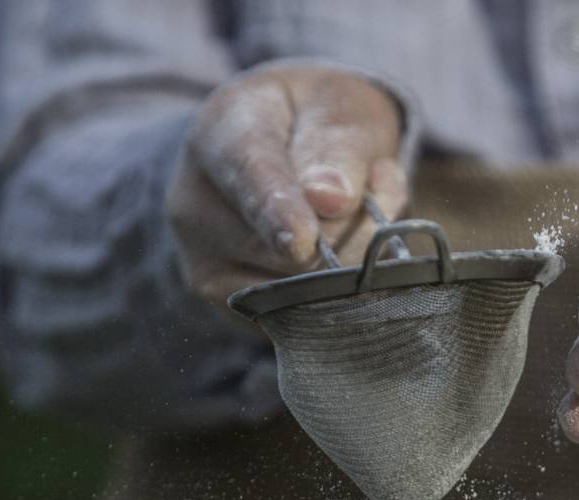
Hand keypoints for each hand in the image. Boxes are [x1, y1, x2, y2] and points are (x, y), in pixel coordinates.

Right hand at [166, 64, 406, 306]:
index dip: (277, 212)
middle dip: (351, 233)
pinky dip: (337, 290)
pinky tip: (342, 250)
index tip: (304, 242)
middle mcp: (194, 203)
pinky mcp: (230, 304)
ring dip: (352, 262)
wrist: (286, 146)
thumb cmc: (316, 121)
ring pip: (294, 290)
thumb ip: (339, 146)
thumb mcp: (338, 107)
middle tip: (385, 185)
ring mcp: (204, 261)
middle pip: (280, 249)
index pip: (247, 176)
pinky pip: (298, 314)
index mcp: (219, 133)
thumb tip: (333, 199)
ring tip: (365, 211)